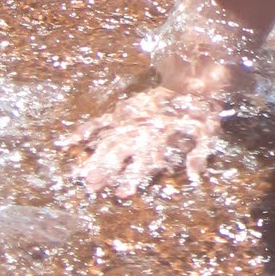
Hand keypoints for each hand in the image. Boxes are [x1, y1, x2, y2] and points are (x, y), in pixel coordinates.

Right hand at [62, 87, 222, 197]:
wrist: (192, 83)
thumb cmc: (201, 115)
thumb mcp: (208, 135)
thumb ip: (198, 156)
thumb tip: (194, 176)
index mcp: (162, 138)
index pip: (146, 162)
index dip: (135, 177)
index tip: (123, 193)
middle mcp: (142, 131)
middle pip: (122, 152)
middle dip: (107, 169)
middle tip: (92, 186)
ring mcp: (130, 121)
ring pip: (108, 140)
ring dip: (95, 159)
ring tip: (81, 176)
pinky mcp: (123, 112)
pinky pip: (100, 122)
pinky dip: (83, 131)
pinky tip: (67, 143)